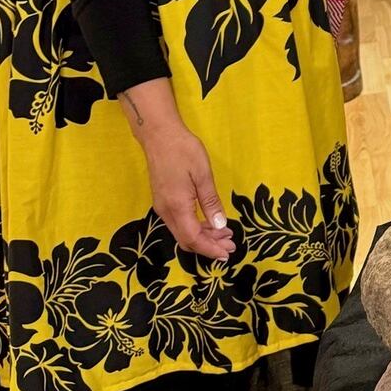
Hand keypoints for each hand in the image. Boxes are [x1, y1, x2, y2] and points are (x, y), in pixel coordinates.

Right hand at [143, 121, 235, 259]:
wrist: (160, 136)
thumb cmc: (184, 151)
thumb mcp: (203, 175)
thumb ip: (211, 202)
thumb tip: (220, 226)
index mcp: (177, 207)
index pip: (193, 239)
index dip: (210, 250)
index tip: (227, 254)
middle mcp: (166, 212)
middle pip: (186, 240)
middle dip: (208, 246)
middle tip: (231, 244)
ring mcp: (163, 207)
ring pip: (182, 232)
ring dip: (203, 237)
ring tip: (225, 233)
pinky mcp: (163, 201)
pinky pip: (179, 223)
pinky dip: (195, 227)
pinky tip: (209, 223)